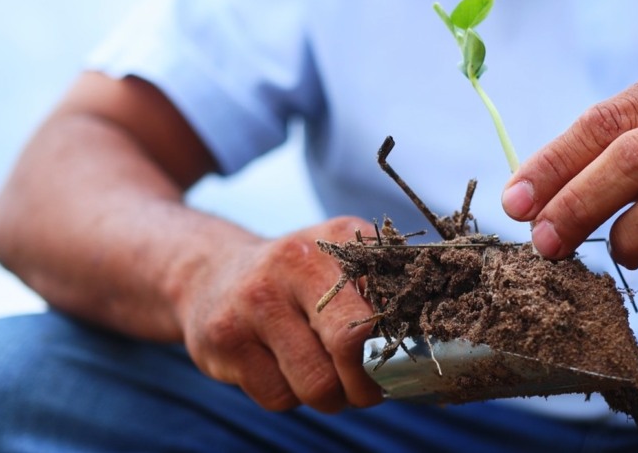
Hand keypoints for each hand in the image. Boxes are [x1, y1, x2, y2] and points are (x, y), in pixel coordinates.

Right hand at [176, 216, 382, 411]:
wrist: (209, 272)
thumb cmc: (295, 279)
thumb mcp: (339, 261)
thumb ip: (383, 288)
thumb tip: (428, 342)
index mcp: (340, 239)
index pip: (389, 300)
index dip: (400, 342)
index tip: (399, 359)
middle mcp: (296, 262)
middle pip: (350, 342)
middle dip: (366, 381)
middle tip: (368, 389)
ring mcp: (256, 301)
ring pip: (317, 384)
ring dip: (329, 397)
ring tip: (325, 380)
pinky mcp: (224, 340)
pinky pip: (279, 397)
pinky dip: (290, 397)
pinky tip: (283, 370)